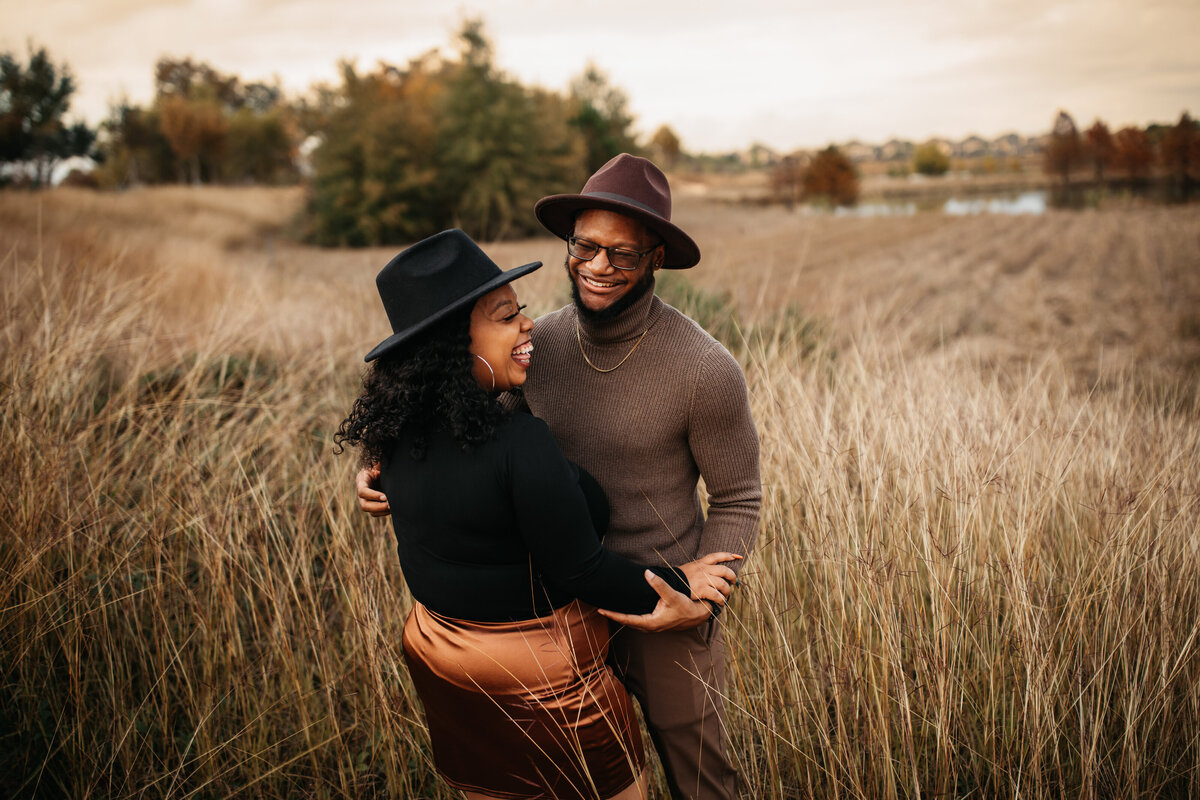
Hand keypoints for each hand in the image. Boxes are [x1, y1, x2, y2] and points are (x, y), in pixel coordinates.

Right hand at [356, 465, 390, 516]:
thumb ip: (380, 464)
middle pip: (364, 506)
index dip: (373, 495)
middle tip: (391, 505)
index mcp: (362, 481)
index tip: (385, 497)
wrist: (380, 471)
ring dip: (383, 511)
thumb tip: (382, 464)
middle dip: (378, 507)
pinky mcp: (373, 505)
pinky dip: (385, 512)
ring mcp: (367, 501)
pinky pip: (377, 513)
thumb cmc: (380, 466)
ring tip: (394, 508)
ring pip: (371, 512)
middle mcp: (362, 493)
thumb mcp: (379, 464)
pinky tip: (394, 509)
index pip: (363, 491)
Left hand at [597, 570, 713, 631]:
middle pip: (626, 622)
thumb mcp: (672, 595)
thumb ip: (659, 584)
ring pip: (631, 622)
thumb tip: (647, 573)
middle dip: (613, 615)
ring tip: (609, 608)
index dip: (613, 614)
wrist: (697, 617)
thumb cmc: (685, 607)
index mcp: (650, 622)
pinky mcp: (654, 624)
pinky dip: (628, 616)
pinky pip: (636, 621)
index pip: (626, 619)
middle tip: (600, 608)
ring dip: (620, 616)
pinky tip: (625, 610)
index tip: (601, 610)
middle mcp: (648, 627)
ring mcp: (651, 626)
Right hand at [680, 552, 741, 606]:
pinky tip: (721, 602)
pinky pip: (717, 595)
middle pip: (724, 571)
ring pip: (723, 584)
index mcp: (700, 563)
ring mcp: (703, 579)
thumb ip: (699, 569)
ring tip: (726, 596)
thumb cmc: (678, 578)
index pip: (716, 556)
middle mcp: (704, 569)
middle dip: (732, 576)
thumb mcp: (689, 568)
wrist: (668, 584)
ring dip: (727, 591)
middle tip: (734, 582)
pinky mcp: (702, 589)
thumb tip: (709, 573)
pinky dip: (721, 599)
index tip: (736, 556)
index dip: (727, 555)